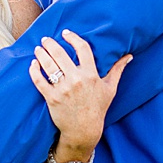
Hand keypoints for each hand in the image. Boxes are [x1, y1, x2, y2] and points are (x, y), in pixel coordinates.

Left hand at [28, 30, 131, 153]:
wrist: (84, 130)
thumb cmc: (97, 108)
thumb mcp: (110, 88)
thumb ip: (117, 70)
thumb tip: (129, 56)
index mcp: (91, 75)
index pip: (83, 49)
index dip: (73, 38)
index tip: (66, 33)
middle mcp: (77, 80)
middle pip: (60, 54)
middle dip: (51, 44)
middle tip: (46, 39)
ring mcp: (63, 89)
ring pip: (48, 65)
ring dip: (41, 54)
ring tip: (38, 49)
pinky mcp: (51, 98)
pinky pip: (39, 80)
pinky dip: (34, 70)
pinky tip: (33, 64)